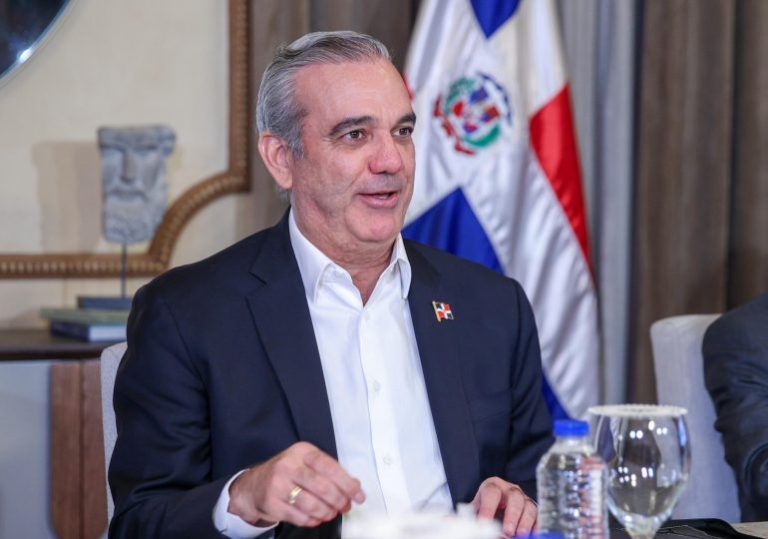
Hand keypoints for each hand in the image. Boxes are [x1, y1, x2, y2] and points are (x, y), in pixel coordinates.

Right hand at [227, 441, 364, 527]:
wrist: (253, 485)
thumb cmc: (287, 473)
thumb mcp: (305, 463)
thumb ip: (329, 471)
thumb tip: (354, 486)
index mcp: (302, 451)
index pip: (330, 466)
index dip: (347, 483)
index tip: (358, 495)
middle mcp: (289, 465)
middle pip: (322, 487)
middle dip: (339, 500)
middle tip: (345, 506)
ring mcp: (278, 484)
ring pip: (312, 504)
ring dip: (327, 512)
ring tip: (331, 512)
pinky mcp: (272, 503)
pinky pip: (300, 517)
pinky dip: (313, 520)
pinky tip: (317, 518)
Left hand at [471, 477, 536, 537]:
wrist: (493, 513)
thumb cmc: (483, 511)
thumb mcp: (476, 512)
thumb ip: (475, 520)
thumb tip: (480, 530)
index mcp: (492, 487)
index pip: (491, 493)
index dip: (488, 508)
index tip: (484, 522)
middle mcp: (510, 490)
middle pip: (514, 497)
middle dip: (511, 515)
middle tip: (507, 531)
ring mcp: (524, 499)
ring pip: (529, 506)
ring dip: (525, 522)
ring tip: (520, 535)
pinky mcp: (534, 510)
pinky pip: (539, 516)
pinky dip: (537, 526)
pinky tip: (533, 534)